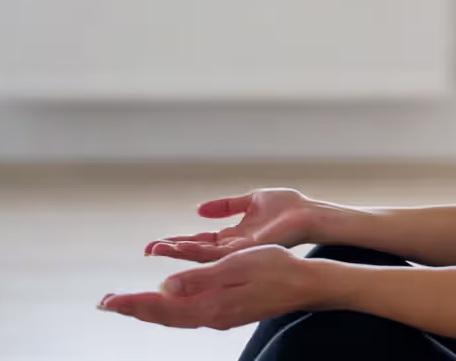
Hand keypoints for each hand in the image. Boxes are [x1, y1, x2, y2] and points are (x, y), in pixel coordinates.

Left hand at [99, 245, 336, 329]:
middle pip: (162, 315)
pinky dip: (167, 309)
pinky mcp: (227, 312)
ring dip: (148, 309)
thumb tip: (164, 287)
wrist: (306, 284)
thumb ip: (200, 278)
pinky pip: (187, 314)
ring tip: (127, 304)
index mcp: (210, 304)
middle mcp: (211, 315)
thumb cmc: (276, 268)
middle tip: (105, 304)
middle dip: (133, 309)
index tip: (106, 301)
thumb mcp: (237, 265)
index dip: (131, 303)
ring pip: (173, 317)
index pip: (160, 306)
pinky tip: (166, 303)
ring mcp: (219, 316)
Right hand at [146, 188, 330, 262]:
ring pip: (201, 255)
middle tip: (147, 248)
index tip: (156, 241)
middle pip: (196, 251)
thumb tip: (198, 209)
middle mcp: (234, 247)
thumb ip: (226, 205)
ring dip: (177, 252)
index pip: (200, 241)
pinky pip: (215, 252)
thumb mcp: (251, 200)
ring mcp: (239, 251)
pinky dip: (195, 251)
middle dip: (171, 250)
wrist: (308, 213)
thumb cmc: (288, 206)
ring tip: (154, 249)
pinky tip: (178, 248)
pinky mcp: (244, 250)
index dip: (178, 241)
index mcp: (234, 236)